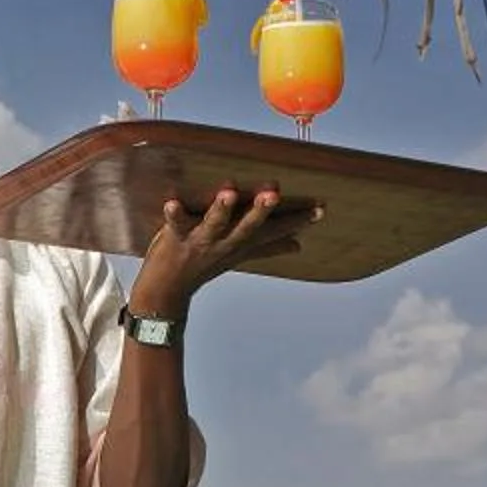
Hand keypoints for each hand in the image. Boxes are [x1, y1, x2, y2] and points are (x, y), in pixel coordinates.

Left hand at [128, 185, 315, 312]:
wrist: (165, 295)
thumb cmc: (202, 267)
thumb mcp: (239, 255)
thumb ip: (268, 247)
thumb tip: (298, 245)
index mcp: (241, 243)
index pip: (273, 231)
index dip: (296, 221)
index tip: (321, 209)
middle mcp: (225, 242)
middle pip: (247, 227)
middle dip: (261, 211)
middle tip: (275, 193)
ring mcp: (201, 242)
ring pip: (215, 224)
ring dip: (221, 208)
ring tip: (229, 191)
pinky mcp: (176, 238)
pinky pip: (176, 224)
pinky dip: (174, 214)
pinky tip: (171, 202)